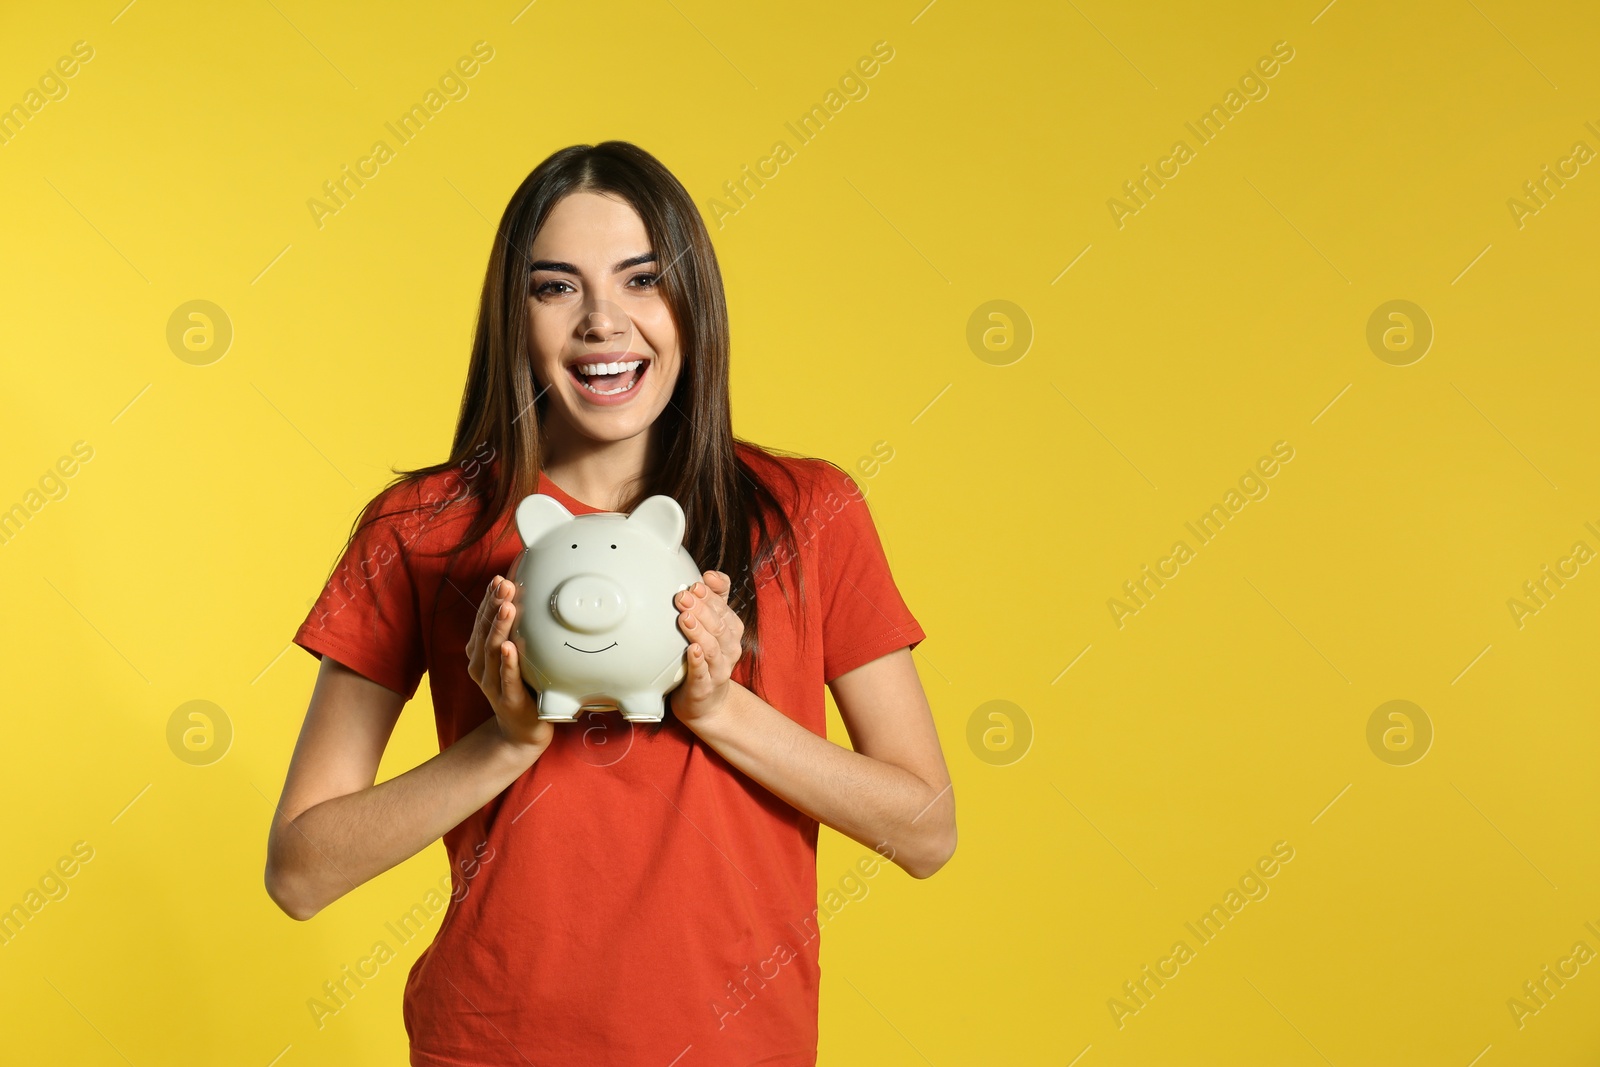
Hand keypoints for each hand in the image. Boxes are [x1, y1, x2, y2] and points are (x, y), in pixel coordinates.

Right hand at [466, 573, 553, 754]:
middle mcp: (481, 666)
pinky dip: (508, 662)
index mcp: (480, 653)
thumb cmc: (520, 688)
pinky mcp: (507, 699)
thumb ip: (515, 632)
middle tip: (504, 585)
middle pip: (485, 630)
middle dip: (494, 605)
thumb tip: (523, 600)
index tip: (499, 578)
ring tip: (506, 607)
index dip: (489, 599)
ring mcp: (492, 683)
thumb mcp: (514, 656)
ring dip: (499, 628)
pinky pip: (507, 678)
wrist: (520, 730)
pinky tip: (510, 648)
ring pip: (493, 651)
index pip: (482, 620)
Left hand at [671, 570, 743, 726]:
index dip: (712, 595)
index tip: (697, 583)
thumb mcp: (711, 627)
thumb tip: (707, 575)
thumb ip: (712, 600)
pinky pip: (703, 673)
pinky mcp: (705, 686)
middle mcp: (730, 648)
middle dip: (701, 608)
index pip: (725, 607)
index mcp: (731, 630)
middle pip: (719, 625)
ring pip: (713, 647)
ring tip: (684, 618)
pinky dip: (698, 661)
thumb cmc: (705, 658)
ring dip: (699, 631)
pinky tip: (691, 651)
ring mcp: (719, 668)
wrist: (706, 701)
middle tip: (682, 596)